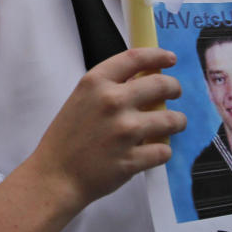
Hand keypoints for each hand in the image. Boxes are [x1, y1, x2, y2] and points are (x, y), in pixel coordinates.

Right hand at [32, 48, 184, 208]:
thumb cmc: (66, 138)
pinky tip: (154, 151)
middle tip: (175, 92)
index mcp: (96, 82)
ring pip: (171, 119)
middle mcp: (112, 102)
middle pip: (162, 84)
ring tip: (174, 123)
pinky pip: (164, 151)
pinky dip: (162, 151)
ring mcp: (124, 131)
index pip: (136, 57)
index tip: (170, 58)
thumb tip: (142, 79)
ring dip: (177, 121)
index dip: (158, 55)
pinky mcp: (132, 158)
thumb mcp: (81, 100)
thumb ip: (108, 88)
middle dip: (174, 88)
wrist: (55, 176)